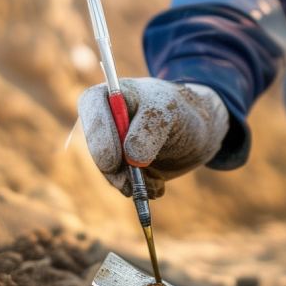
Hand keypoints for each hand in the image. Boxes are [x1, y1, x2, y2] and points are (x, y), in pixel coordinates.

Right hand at [78, 78, 229, 197]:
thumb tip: (131, 158)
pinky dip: (142, 189)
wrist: (193, 129)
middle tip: (130, 183)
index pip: (93, 110)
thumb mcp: (169, 111)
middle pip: (97, 149)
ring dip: (133, 183)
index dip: (99, 137)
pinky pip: (125, 186)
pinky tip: (157, 183)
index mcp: (107, 96)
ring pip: (111, 173)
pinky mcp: (121, 170)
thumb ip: (150, 128)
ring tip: (156, 180)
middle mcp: (102, 123)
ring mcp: (110, 148)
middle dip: (115, 170)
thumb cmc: (178, 110)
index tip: (114, 161)